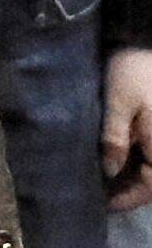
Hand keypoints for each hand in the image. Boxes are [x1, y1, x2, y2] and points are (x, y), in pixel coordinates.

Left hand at [107, 47, 151, 207]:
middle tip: (101, 195)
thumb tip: (110, 172)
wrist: (146, 42)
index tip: (104, 204)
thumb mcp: (118, 104)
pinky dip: (139, 161)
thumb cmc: (133, 71)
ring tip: (104, 181)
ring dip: (135, 176)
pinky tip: (117, 160)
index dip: (130, 199)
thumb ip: (114, 139)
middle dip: (132, 190)